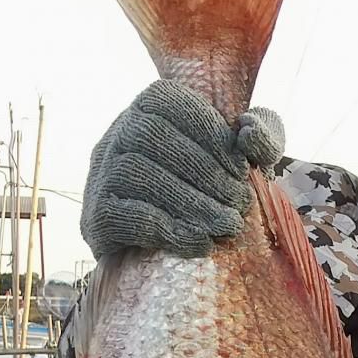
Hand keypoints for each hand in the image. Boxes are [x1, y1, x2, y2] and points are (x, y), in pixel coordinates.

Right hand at [80, 80, 285, 258]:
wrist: (173, 252)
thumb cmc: (217, 190)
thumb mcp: (249, 157)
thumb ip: (263, 136)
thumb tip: (248, 132)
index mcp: (151, 106)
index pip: (172, 104)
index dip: (211, 136)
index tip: (243, 171)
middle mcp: (118, 133)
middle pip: (151, 137)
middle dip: (205, 174)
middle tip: (240, 204)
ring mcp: (100, 173)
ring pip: (136, 173)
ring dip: (189, 202)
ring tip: (227, 225)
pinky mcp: (94, 216)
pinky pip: (122, 214)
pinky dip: (166, 229)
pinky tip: (200, 243)